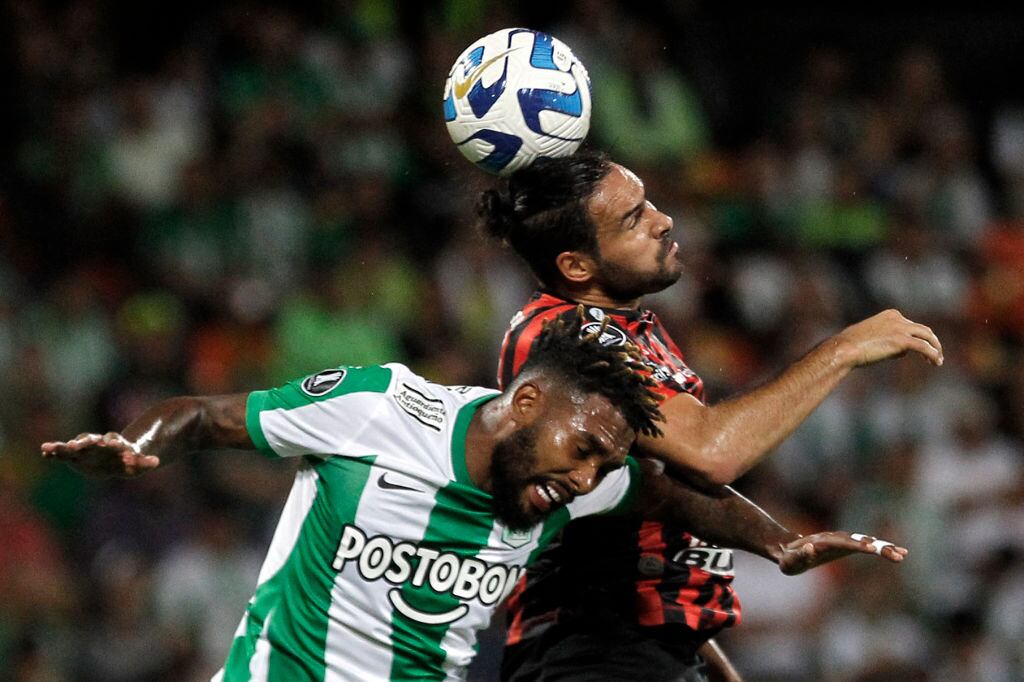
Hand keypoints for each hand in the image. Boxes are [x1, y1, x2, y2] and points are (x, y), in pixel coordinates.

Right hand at [41, 432, 159, 477]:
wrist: (116, 459)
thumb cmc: (128, 461)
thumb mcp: (138, 464)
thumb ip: (145, 462)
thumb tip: (156, 462)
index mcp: (115, 444)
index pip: (114, 440)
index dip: (114, 442)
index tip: (113, 444)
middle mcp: (98, 443)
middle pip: (91, 440)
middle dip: (85, 442)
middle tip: (78, 443)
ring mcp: (86, 448)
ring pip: (73, 445)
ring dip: (63, 447)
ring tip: (48, 447)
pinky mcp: (75, 456)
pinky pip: (63, 454)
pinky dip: (54, 452)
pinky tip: (44, 452)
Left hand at [775, 531, 907, 574]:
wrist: (787, 548)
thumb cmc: (787, 558)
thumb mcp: (789, 560)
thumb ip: (799, 555)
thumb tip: (810, 547)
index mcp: (824, 543)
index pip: (845, 543)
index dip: (859, 545)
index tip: (874, 549)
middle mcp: (836, 539)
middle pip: (860, 541)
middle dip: (879, 547)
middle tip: (899, 555)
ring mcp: (842, 541)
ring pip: (866, 541)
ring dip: (884, 547)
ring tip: (903, 554)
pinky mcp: (846, 545)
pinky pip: (866, 545)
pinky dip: (881, 547)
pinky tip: (897, 552)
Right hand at [834, 309, 942, 367]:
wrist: (844, 348)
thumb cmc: (851, 346)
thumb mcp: (871, 336)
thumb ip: (886, 339)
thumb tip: (899, 351)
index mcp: (890, 314)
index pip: (911, 325)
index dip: (916, 338)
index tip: (917, 351)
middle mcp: (898, 319)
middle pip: (923, 330)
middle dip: (931, 342)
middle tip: (935, 354)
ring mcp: (901, 328)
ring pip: (927, 337)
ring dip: (935, 349)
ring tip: (938, 361)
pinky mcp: (902, 341)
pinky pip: (924, 348)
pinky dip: (932, 355)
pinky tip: (936, 363)